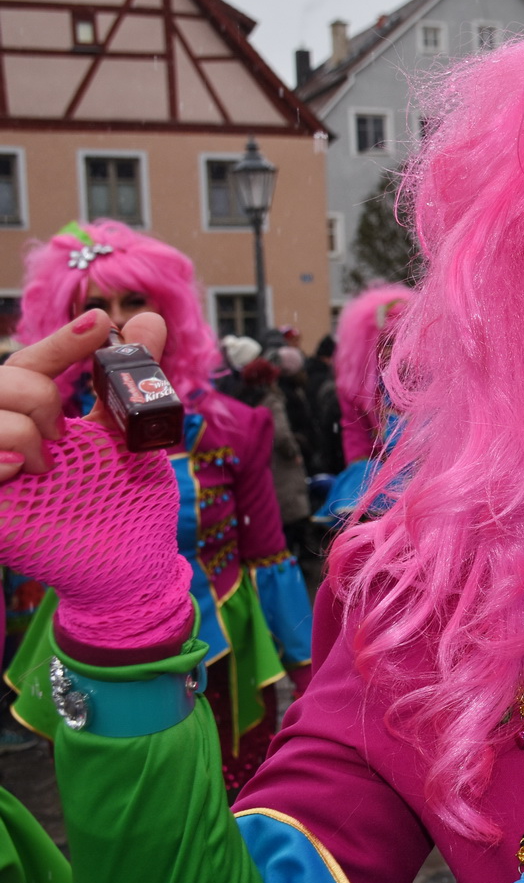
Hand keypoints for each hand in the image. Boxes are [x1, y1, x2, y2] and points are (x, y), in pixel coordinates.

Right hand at [0, 310, 189, 652]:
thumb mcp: (130, 433)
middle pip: (0, 381)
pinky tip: (16, 471)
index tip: (100, 324)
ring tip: (46, 462)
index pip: (32, 367)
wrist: (130, 564)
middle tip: (64, 429)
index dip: (61, 343)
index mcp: (40, 421)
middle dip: (34, 393)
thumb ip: (134, 378)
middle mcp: (11, 441)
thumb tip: (149, 318)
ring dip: (18, 429)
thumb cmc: (127, 504)